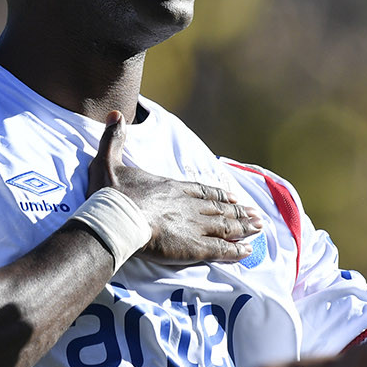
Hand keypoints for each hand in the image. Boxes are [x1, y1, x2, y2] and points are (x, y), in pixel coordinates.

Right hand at [87, 111, 262, 264]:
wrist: (117, 219)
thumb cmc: (111, 194)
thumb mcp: (108, 160)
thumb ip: (114, 139)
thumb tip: (115, 114)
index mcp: (173, 188)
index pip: (202, 191)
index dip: (219, 195)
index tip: (233, 197)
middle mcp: (190, 205)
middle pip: (220, 208)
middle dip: (238, 212)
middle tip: (255, 215)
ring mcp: (195, 226)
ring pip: (226, 226)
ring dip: (244, 227)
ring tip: (259, 228)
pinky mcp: (195, 247)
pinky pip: (222, 249)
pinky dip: (237, 250)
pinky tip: (248, 252)